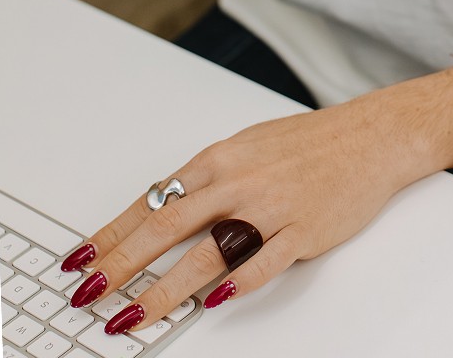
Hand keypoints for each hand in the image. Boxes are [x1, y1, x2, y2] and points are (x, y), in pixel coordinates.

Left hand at [61, 98, 419, 333]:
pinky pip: (262, 262)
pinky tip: (211, 301)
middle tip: (90, 292)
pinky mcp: (303, 231)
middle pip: (168, 226)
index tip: (82, 259)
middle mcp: (240, 181)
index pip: (154, 200)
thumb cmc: (310, 142)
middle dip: (122, 263)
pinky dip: (234, 283)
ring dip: (164, 289)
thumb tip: (165, 206)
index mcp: (222, 158)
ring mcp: (272, 208)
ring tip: (133, 316)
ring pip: (207, 251)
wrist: (370, 136)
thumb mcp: (249, 146)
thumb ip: (209, 178)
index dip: (112, 233)